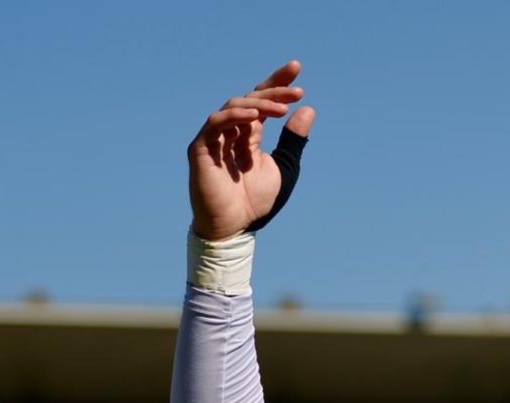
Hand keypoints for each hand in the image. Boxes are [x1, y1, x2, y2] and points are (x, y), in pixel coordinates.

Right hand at [188, 60, 315, 239]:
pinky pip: (216, 123)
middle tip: (297, 90)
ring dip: (260, 104)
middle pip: (250, 99)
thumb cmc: (255, 202)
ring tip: (284, 108)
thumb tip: (308, 110)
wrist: (234, 227)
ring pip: (234, 106)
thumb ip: (293, 141)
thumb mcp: (283, 167)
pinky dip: (235, 116)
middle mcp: (231, 132)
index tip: (296, 68)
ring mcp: (214, 138)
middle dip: (273, 90)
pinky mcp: (201, 147)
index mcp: (249, 135)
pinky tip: (255, 116)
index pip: (261, 101)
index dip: (276, 83)